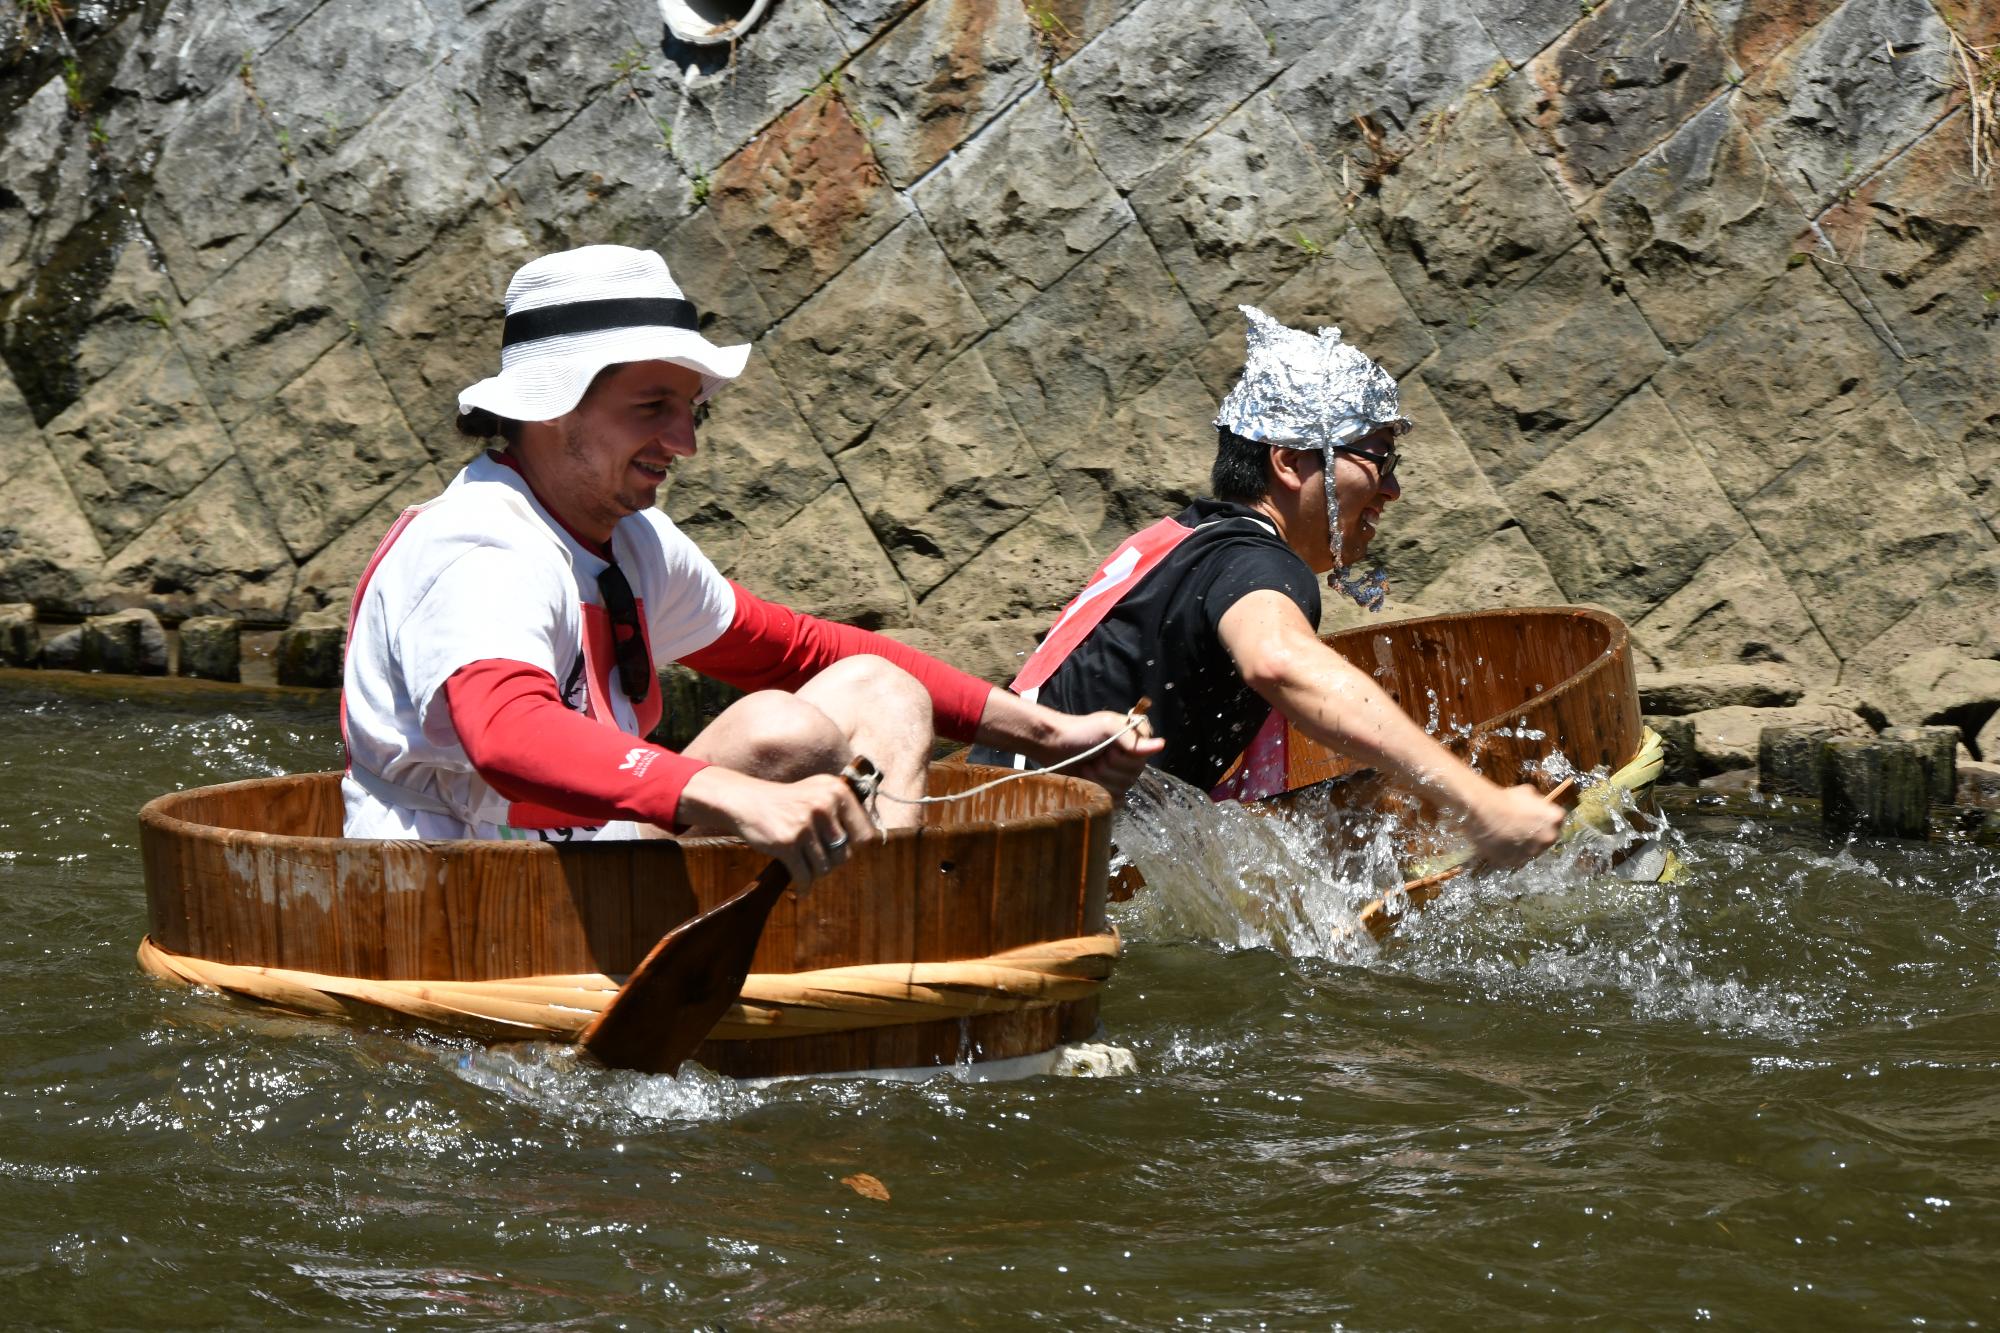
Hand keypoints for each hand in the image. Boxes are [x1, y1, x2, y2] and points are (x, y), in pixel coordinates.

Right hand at [677, 768, 880, 884]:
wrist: (747, 801)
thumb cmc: (788, 801)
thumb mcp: (818, 791)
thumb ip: (844, 810)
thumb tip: (870, 840)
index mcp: (837, 791)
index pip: (865, 834)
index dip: (853, 846)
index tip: (839, 847)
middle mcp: (824, 805)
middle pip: (845, 855)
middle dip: (831, 861)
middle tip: (816, 857)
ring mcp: (805, 824)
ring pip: (825, 868)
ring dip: (815, 872)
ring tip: (805, 864)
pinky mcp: (787, 843)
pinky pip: (804, 876)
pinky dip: (803, 886)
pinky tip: (800, 888)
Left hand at [1029, 709, 1164, 796]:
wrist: (1053, 746)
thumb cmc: (1079, 731)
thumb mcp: (1106, 726)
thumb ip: (1131, 737)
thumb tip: (1161, 745)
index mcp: (1137, 739)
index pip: (1144, 758)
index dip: (1125, 758)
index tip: (1109, 749)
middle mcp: (1132, 757)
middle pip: (1133, 775)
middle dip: (1109, 768)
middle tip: (1095, 757)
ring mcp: (1120, 774)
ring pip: (1123, 788)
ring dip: (1101, 779)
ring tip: (1088, 767)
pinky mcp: (1109, 789)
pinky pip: (1116, 800)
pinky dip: (1100, 792)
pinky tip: (1089, 782)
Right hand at [1463, 783, 1564, 868]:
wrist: (1486, 814)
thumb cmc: (1507, 799)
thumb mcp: (1527, 792)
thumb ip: (1537, 802)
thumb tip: (1537, 805)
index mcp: (1555, 819)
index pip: (1556, 819)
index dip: (1545, 817)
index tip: (1535, 815)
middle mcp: (1549, 838)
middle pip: (1547, 837)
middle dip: (1537, 833)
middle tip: (1522, 827)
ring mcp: (1534, 852)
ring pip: (1532, 850)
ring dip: (1525, 845)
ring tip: (1509, 837)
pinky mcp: (1517, 862)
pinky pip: (1516, 858)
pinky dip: (1511, 853)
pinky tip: (1501, 844)